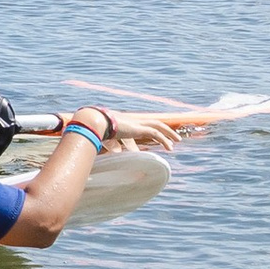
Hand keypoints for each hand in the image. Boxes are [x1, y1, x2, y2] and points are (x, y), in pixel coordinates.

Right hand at [65, 102, 200, 152]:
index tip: (155, 133)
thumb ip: (99, 141)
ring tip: (178, 141)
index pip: (140, 123)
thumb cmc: (92, 128)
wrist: (93, 120)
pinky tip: (170, 148)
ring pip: (158, 126)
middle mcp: (132, 120)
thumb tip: (92, 148)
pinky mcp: (138, 128)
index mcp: (123, 121)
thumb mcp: (98, 135)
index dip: (149, 127)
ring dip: (169, 133)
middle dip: (164, 128)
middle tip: (173, 135)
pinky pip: (156, 134)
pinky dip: (164, 140)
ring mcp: (136, 123)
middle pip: (152, 122)